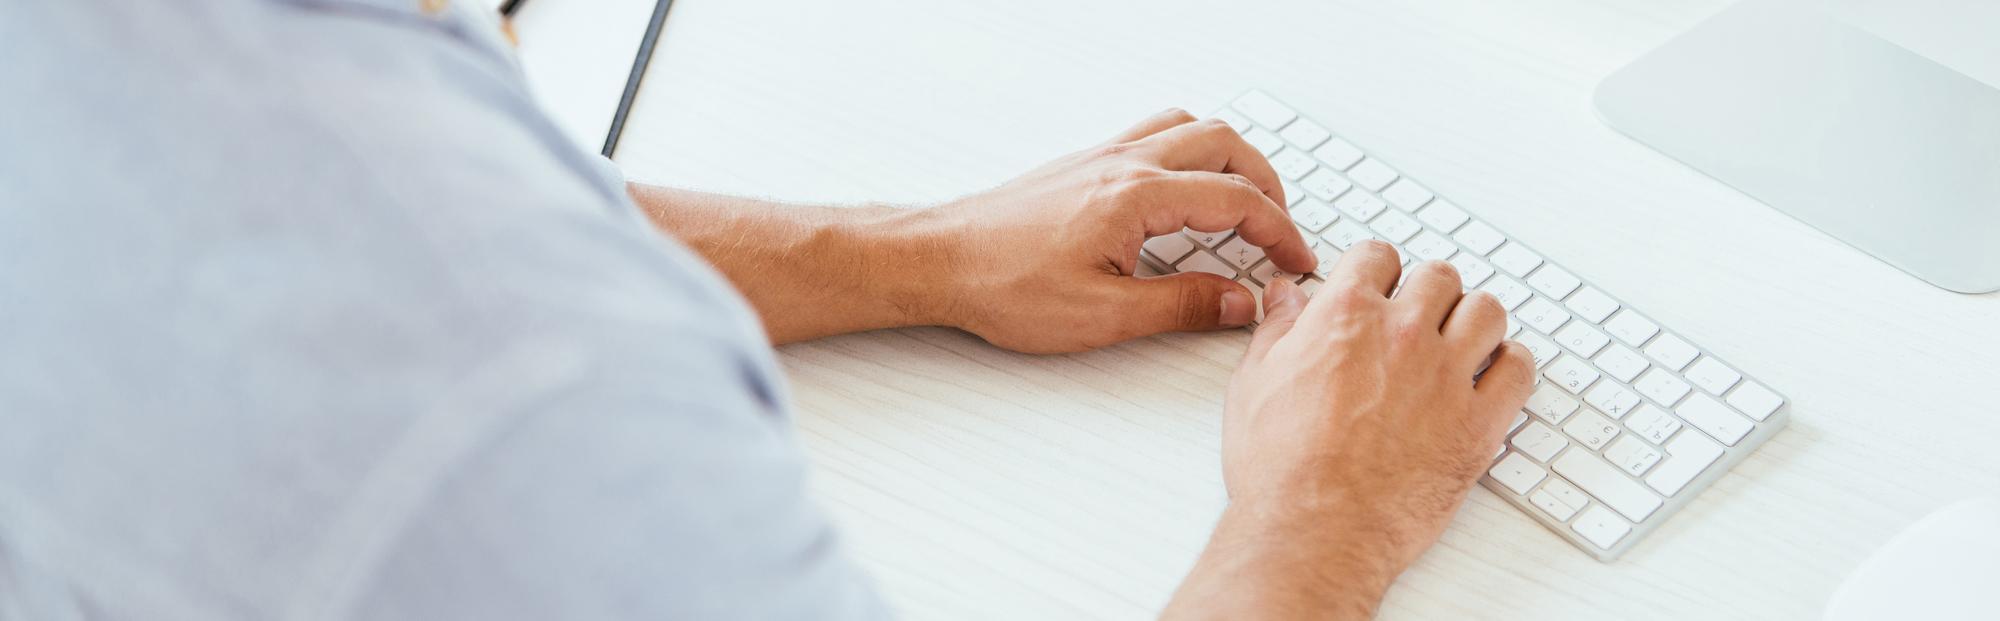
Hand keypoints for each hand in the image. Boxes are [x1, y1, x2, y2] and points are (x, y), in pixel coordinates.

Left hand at [925, 109, 1316, 352]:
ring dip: (1231, 160)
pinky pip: (1156, 134)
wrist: (940, 260)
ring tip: (1246, 203)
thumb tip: (1238, 302)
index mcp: (1136, 197)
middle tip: (1280, 231)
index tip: (1295, 260)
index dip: (1279, 232)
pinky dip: (1191, 153)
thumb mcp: (1102, 316)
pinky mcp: (1084, 164)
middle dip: (1267, 185)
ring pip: (1191, 128)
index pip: (1236, 199)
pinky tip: (1185, 191)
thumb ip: (1181, 306)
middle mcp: (1123, 163)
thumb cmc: (1003, 284)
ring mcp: (1102, 157)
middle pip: (1225, 146)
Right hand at [1165, 243, 1535, 618]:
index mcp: (1346, 317)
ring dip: (1474, 320)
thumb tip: (1286, 299)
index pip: (1378, 256)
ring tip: (1460, 341)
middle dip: (1427, 292)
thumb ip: (1277, 331)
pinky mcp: (1479, 423)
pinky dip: (1512, 365)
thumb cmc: (1279, 470)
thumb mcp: (1254, 385)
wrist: (1312, 534)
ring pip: (1487, 312)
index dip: (1377, 270)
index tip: (1378, 286)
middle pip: (1439, 277)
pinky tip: (1494, 374)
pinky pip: (1519, 371)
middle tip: (1418, 317)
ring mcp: (1447, 377)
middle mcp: (1403, 335)